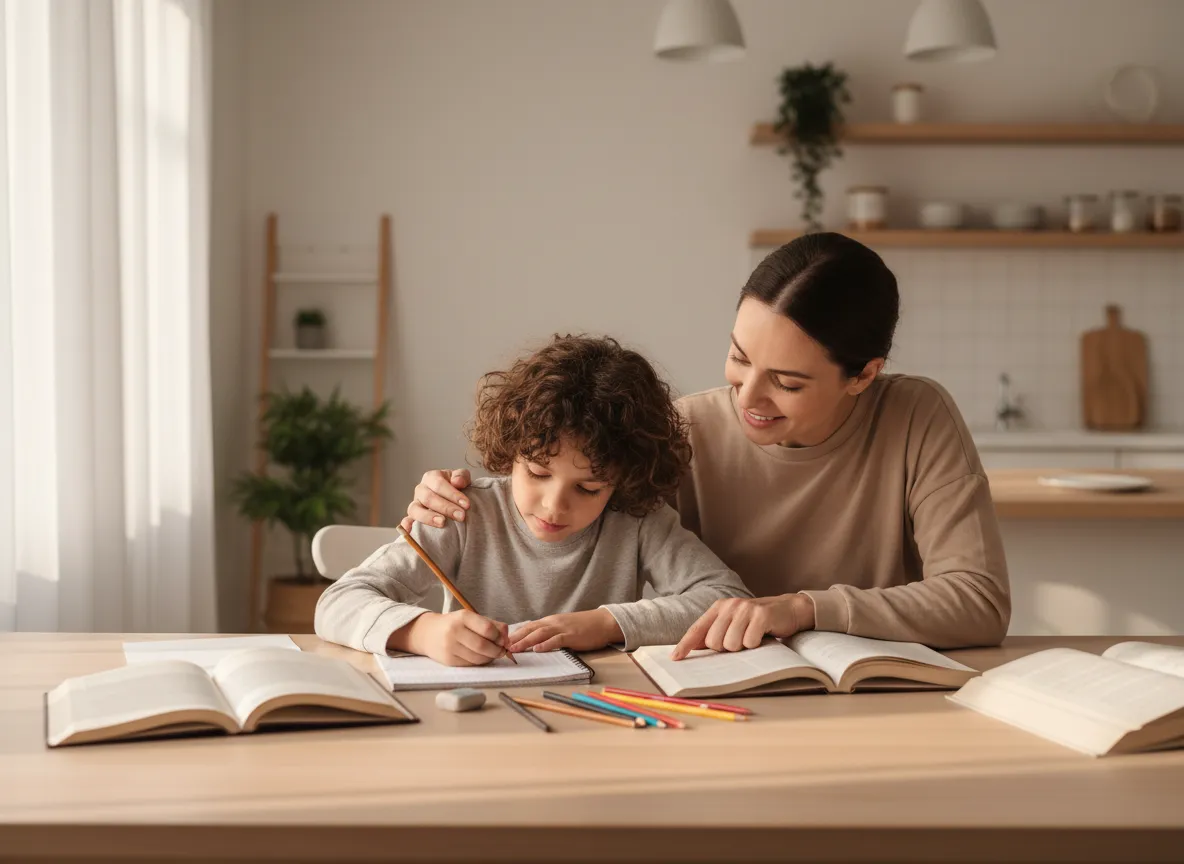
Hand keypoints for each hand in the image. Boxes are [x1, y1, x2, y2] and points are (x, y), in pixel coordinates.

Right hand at [390, 611, 509, 666]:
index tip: (503, 640)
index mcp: (463, 617)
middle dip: (497, 650)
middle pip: (483, 646)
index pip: (487, 629)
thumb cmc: (454, 624)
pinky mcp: (448, 660)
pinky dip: (480, 663)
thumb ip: (492, 624)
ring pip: (478, 658)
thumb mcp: (471, 618)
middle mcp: (454, 631)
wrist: (427, 633)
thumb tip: (507, 636)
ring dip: (490, 658)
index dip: (499, 637)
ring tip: (493, 654)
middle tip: (502, 651)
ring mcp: (450, 647)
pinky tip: (481, 657)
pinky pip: (470, 664)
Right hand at [400, 469, 472, 532]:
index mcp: (432, 477)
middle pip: (428, 498)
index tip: (467, 505)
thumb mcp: (462, 478)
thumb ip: (461, 476)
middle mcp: (421, 490)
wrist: (454, 499)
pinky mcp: (413, 518)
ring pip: (415, 510)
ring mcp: (415, 504)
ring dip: (428, 517)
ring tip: (442, 523)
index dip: (453, 494)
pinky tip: (409, 531)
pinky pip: (406, 521)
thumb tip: (457, 482)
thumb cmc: (458, 487)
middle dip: (446, 507)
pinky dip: (406, 525)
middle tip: (461, 516)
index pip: (439, 484)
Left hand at [508, 609, 623, 653]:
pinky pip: (557, 640)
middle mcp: (553, 622)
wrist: (603, 622)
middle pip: (530, 628)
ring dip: (526, 641)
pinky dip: (546, 644)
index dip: (516, 634)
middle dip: (516, 638)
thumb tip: (536, 642)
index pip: (529, 626)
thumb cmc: (584, 627)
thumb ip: (550, 633)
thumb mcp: (564, 627)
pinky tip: (538, 649)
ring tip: (514, 649)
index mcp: (550, 621)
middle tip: (502, 646)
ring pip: (540, 633)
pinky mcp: (572, 635)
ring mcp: (562, 628)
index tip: (503, 642)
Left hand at [670, 595, 814, 660]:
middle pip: (714, 642)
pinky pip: (749, 642)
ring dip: (742, 647)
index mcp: (719, 607)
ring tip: (751, 638)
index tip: (675, 658)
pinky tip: (762, 636)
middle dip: (726, 648)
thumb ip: (714, 633)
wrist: (788, 610)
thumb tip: (692, 648)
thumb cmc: (757, 622)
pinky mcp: (761, 615)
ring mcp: (745, 609)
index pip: (697, 629)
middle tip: (740, 641)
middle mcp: (729, 606)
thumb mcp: (733, 624)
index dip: (685, 644)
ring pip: (731, 644)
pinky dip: (756, 645)